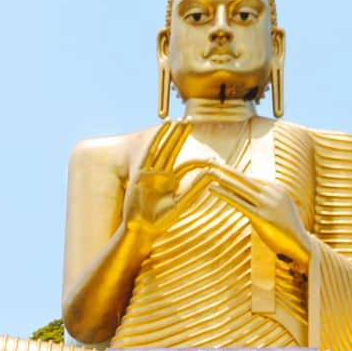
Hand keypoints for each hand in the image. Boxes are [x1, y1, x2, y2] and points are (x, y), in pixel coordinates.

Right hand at [122, 122, 217, 249]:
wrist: (141, 229)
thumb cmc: (160, 221)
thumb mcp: (180, 204)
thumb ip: (194, 189)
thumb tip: (211, 175)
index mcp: (170, 182)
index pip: (181, 161)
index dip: (189, 153)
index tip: (197, 140)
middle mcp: (161, 175)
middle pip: (172, 150)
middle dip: (179, 136)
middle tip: (189, 121)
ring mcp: (150, 173)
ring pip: (161, 150)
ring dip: (168, 136)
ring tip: (175, 122)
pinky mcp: (140, 174)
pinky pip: (149, 154)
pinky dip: (155, 142)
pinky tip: (161, 133)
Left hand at [204, 167, 311, 267]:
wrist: (300, 244)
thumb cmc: (288, 230)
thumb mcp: (280, 209)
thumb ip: (269, 200)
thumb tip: (255, 197)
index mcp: (276, 189)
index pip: (252, 179)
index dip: (235, 173)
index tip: (222, 168)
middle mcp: (271, 193)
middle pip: (244, 178)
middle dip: (227, 169)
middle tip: (211, 161)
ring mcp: (266, 205)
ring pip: (240, 188)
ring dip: (224, 179)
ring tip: (210, 172)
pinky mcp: (261, 217)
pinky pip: (238, 203)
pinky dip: (224, 194)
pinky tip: (212, 189)